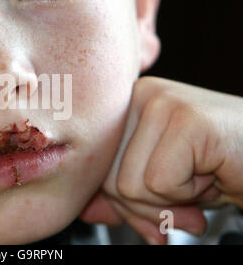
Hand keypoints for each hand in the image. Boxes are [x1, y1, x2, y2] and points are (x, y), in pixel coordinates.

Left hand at [79, 76, 242, 243]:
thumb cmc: (219, 167)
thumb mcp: (159, 185)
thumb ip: (120, 195)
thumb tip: (85, 209)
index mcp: (128, 105)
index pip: (97, 167)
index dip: (125, 199)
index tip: (154, 202)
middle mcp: (140, 95)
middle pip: (109, 178)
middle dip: (149, 204)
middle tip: (188, 189)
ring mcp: (161, 101)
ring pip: (129, 184)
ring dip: (172, 200)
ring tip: (201, 176)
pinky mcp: (185, 118)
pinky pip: (159, 182)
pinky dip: (189, 195)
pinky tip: (211, 173)